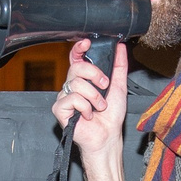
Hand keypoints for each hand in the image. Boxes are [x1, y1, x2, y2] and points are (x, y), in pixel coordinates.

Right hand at [52, 41, 132, 180]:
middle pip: (76, 67)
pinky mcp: (59, 110)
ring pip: (76, 83)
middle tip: (105, 86)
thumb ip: (119, 66)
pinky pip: (71, 99)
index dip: (79, 48)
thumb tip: (120, 46)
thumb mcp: (119, 87)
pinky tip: (87, 116)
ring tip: (99, 108)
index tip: (87, 43)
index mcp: (84, 79)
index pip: (76, 58)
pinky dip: (85, 107)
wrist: (108, 137)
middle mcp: (71, 86)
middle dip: (94, 74)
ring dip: (94, 97)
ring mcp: (64, 97)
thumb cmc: (111, 116)